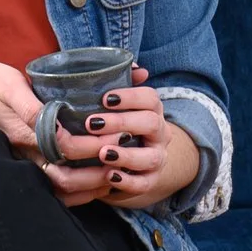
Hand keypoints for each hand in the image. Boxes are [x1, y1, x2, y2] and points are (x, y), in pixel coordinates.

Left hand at [39, 65, 201, 210]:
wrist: (137, 161)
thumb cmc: (120, 126)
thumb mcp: (119, 106)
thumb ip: (121, 83)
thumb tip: (135, 67)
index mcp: (153, 111)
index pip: (150, 98)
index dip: (130, 96)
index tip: (105, 98)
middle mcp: (160, 134)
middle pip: (151, 123)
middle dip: (122, 122)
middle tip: (92, 123)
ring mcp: (157, 158)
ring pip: (151, 157)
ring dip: (126, 154)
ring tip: (102, 153)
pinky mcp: (149, 180)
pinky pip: (143, 183)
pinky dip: (127, 181)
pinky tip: (109, 175)